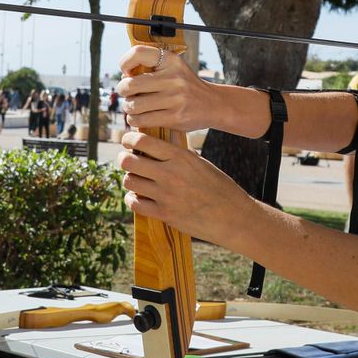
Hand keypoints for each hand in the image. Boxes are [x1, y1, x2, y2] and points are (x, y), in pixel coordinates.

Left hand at [117, 44, 219, 131]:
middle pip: (130, 84)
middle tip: (128, 94)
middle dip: (123, 91)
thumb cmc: (187, 87)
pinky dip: (135, 120)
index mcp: (171, 61)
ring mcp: (175, 98)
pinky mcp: (175, 117)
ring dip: (128, 108)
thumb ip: (152, 67)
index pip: (138, 53)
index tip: (126, 72)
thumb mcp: (174, 69)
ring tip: (134, 107)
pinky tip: (139, 118)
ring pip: (134, 105)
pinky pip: (142, 120)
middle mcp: (173, 78)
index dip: (125, 63)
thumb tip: (123, 76)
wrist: (214, 104)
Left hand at [118, 129, 257, 244]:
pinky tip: (138, 197)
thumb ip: (180, 153)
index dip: (129, 139)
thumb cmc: (220, 188)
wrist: (233, 217)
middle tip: (126, 159)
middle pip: (129, 161)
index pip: (143, 141)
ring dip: (129, 179)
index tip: (127, 140)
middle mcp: (170, 174)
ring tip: (135, 179)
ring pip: (129, 182)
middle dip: (124, 159)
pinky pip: (135, 204)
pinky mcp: (164, 214)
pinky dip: (132, 199)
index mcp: (180, 157)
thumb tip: (162, 141)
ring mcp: (165, 195)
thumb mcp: (201, 163)